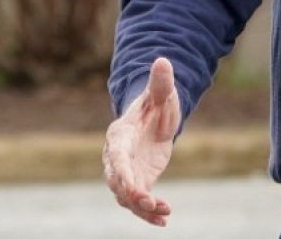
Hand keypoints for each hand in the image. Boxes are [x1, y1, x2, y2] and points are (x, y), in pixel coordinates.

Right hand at [103, 57, 180, 225]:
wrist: (155, 117)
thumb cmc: (157, 102)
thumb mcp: (162, 93)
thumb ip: (161, 82)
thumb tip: (162, 60)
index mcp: (120, 135)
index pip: (116, 156)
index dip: (122, 171)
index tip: (131, 186)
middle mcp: (116, 157)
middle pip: (117, 180)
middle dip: (131, 193)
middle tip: (149, 202)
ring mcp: (126, 172)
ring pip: (126, 196)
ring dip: (142, 207)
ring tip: (163, 212)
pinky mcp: (138, 181)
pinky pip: (138, 201)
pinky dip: (149, 212)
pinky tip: (164, 220)